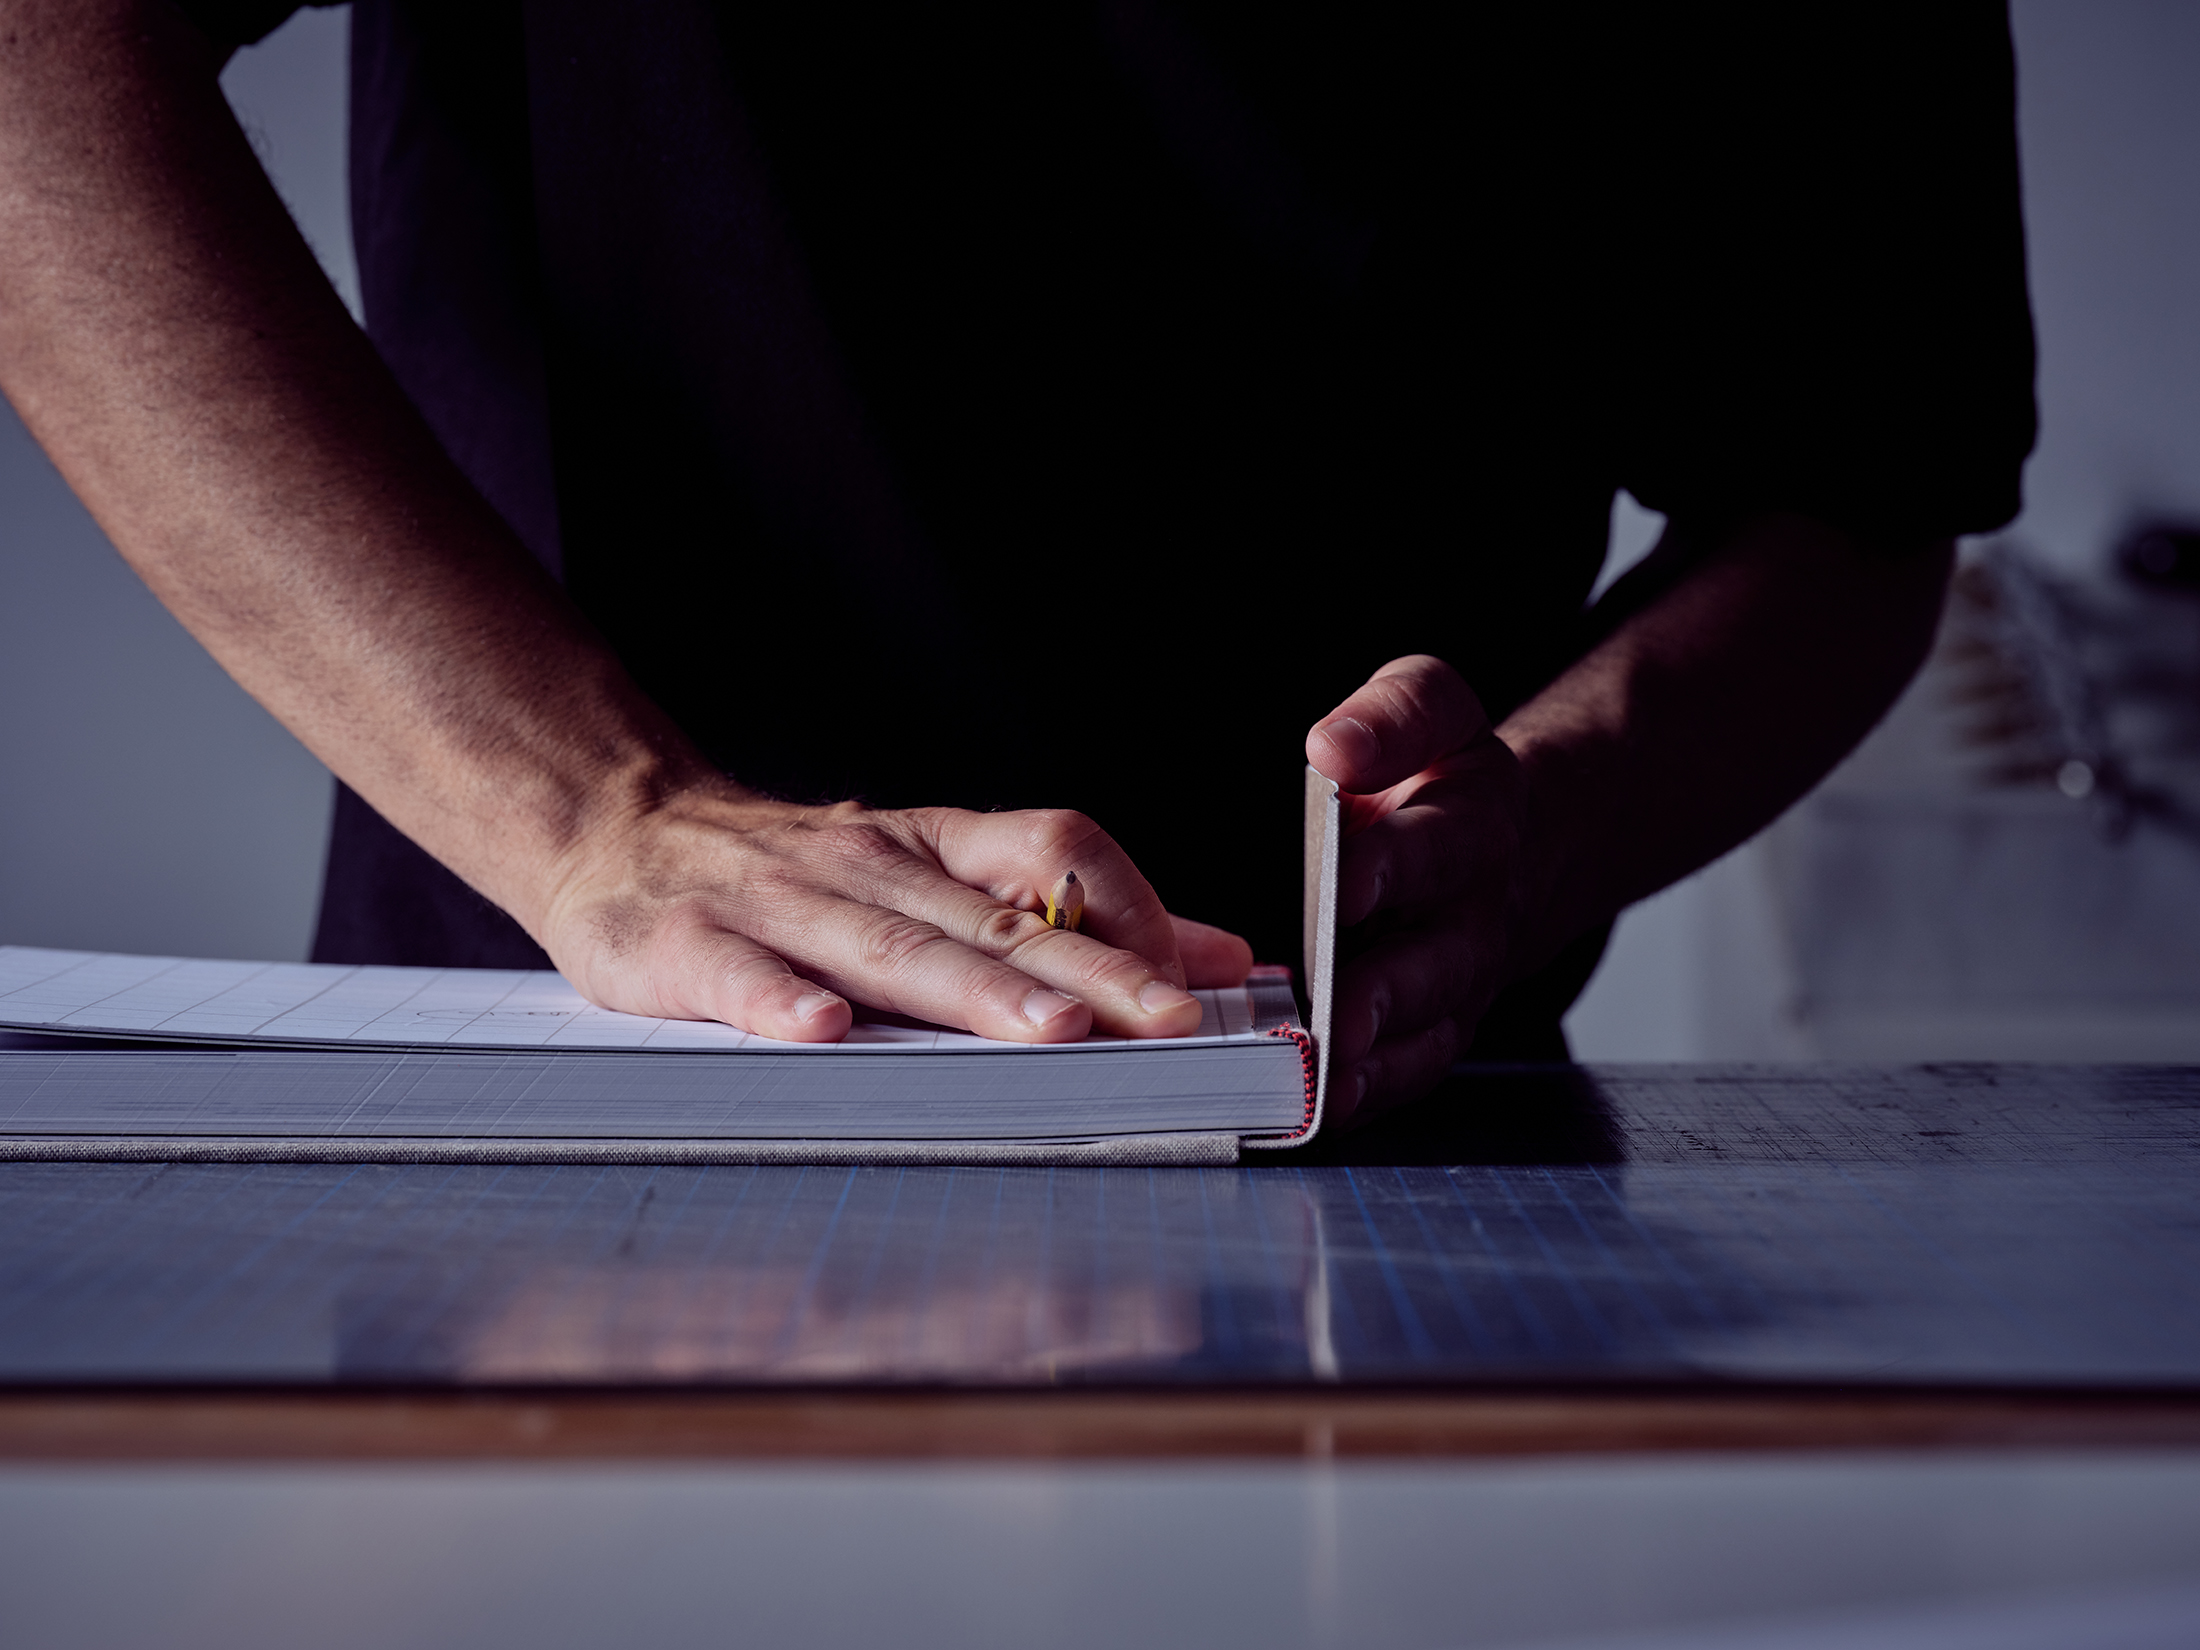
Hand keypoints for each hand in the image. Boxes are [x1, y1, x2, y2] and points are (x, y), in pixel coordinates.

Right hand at [536, 784, 1253, 1043]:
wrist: (620, 830)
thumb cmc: (795, 873)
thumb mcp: (931, 871)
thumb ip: (1067, 913)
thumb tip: (1220, 954)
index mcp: (932, 847)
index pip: (1052, 850)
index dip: (1126, 906)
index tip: (1192, 975)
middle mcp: (869, 867)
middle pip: (994, 917)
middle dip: (1089, 972)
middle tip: (1168, 1018)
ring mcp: (778, 902)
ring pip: (892, 948)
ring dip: (974, 993)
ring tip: (1049, 1032)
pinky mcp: (689, 942)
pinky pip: (742, 975)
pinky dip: (781, 1003)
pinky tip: (826, 1032)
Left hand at [1305, 655, 1532, 1124]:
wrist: (1514, 841)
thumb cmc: (1443, 775)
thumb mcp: (1432, 709)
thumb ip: (1391, 718)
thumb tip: (1333, 747)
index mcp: (1474, 822)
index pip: (1434, 842)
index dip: (1392, 861)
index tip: (1346, 876)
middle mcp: (1477, 910)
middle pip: (1439, 957)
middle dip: (1389, 987)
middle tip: (1338, 1012)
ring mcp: (1463, 978)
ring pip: (1428, 1026)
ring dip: (1378, 1053)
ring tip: (1326, 1072)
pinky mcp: (1441, 1025)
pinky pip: (1413, 1069)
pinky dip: (1372, 1093)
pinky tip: (1324, 1105)